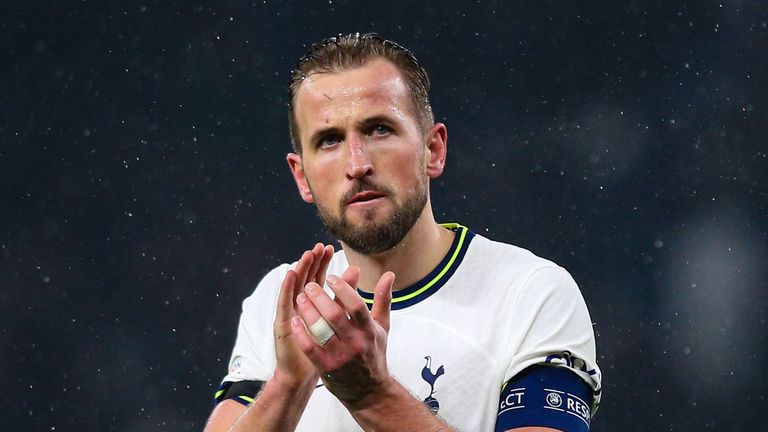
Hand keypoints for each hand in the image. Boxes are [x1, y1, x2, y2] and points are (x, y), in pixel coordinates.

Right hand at [272, 243, 333, 389]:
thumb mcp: (338, 324)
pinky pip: (284, 303)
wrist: (302, 376)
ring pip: (294, 285)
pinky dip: (286, 288)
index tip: (328, 248)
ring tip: (307, 254)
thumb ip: (346, 299)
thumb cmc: (322, 350)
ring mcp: (289, 314)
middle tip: (318, 247)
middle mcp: (299, 306)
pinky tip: (290, 275)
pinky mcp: (282, 324)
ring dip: (300, 269)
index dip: (321, 263)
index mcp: (312, 305)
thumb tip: (357, 272)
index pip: (316, 277)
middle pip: (305, 277)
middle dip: (312, 262)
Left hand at [291, 266, 395, 408]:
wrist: (369, 391)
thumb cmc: (373, 353)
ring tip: (300, 298)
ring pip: (321, 330)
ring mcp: (340, 356)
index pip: (356, 305)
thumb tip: (389, 275)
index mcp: (369, 330)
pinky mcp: (327, 368)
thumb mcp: (382, 326)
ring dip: (308, 312)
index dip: (343, 289)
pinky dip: (302, 333)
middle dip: (320, 297)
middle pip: (335, 315)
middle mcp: (356, 343)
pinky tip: (295, 320)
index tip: (331, 277)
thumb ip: (383, 299)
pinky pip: (311, 348)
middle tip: (309, 285)